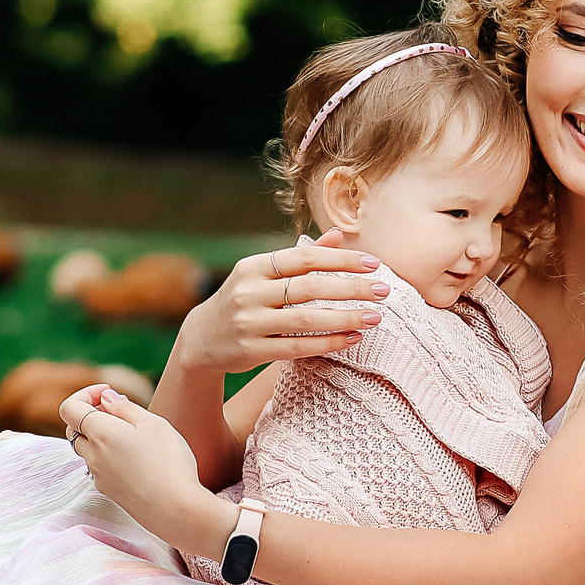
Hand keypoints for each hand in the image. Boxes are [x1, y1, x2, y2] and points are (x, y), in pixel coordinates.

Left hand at [61, 385, 224, 553]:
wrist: (176, 510)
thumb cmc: (168, 462)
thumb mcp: (153, 424)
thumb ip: (125, 408)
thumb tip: (106, 399)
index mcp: (100, 432)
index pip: (69, 407)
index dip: (85, 393)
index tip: (109, 393)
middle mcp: (92, 454)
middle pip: (74, 428)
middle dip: (91, 414)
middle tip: (121, 413)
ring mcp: (98, 475)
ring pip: (86, 448)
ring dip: (100, 436)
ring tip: (131, 436)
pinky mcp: (108, 491)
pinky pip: (99, 466)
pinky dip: (109, 456)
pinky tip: (136, 460)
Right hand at [166, 229, 387, 376]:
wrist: (200, 340)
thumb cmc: (244, 300)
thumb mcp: (264, 274)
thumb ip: (301, 256)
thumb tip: (337, 234)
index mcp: (254, 266)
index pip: (304, 258)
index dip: (341, 259)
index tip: (374, 264)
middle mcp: (249, 292)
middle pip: (309, 287)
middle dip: (351, 288)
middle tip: (384, 290)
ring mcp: (249, 322)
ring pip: (306, 319)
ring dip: (345, 317)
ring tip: (375, 317)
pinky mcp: (252, 350)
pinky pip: (297, 346)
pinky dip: (328, 342)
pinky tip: (353, 338)